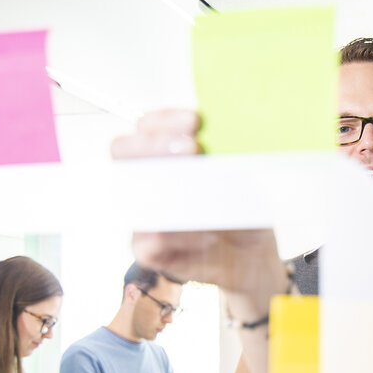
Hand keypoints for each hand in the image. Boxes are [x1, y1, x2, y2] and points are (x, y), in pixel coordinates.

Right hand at [111, 110, 285, 296]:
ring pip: (135, 194)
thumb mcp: (238, 176)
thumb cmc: (239, 206)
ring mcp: (141, 213)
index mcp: (161, 152)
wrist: (250, 253)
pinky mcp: (148, 249)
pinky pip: (152, 239)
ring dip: (171, 188)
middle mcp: (143, 179)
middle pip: (122, 150)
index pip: (145, 125)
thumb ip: (221, 156)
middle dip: (155, 144)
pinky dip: (180, 234)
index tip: (195, 121)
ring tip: (207, 190)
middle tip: (193, 147)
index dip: (165, 119)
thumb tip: (214, 145)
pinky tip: (207, 233)